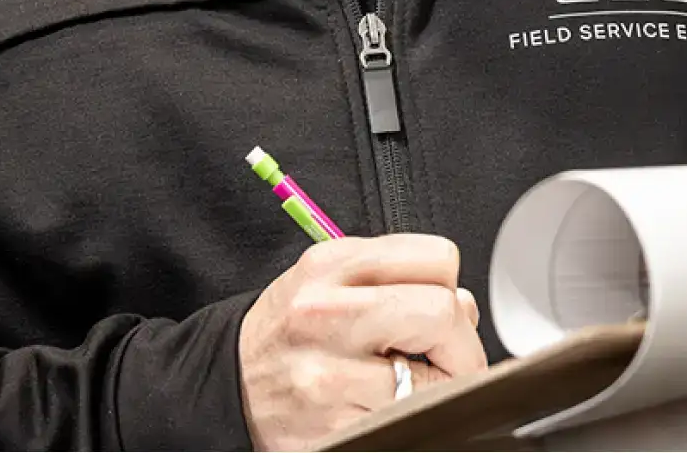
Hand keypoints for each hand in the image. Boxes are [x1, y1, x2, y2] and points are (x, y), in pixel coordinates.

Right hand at [238, 233, 488, 450]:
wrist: (223, 384)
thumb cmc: (287, 332)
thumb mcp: (329, 281)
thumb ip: (397, 278)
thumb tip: (463, 305)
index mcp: (330, 267)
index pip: (437, 260)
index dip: (452, 289)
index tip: (446, 313)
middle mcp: (326, 315)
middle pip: (441, 314)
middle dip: (461, 343)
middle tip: (448, 360)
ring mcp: (328, 375)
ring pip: (434, 378)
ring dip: (437, 388)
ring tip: (408, 384)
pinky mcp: (334, 425)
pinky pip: (407, 419)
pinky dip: (409, 415)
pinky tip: (382, 406)